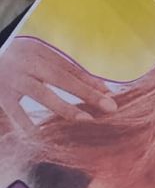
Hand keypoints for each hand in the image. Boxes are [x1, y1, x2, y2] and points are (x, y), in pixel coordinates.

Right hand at [0, 37, 117, 132]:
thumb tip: (93, 85)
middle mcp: (28, 62)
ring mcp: (14, 78)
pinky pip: (16, 111)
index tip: (111, 95)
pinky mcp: (0, 93)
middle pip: (63, 78)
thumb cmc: (11, 57)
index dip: (92, 82)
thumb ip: (57, 67)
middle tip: (110, 106)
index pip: (71, 68)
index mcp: (39, 51)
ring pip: (43, 94)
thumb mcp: (32, 55)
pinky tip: (41, 136)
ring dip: (66, 108)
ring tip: (86, 120)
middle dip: (88, 93)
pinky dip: (27, 124)